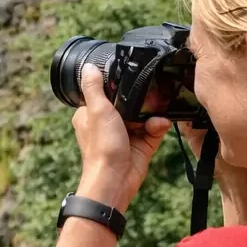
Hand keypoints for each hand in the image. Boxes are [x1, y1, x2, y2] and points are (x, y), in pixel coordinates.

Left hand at [71, 64, 171, 211]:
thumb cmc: (102, 148)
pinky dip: (158, 126)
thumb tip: (87, 67)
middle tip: (149, 95)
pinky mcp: (141, 145)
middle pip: (128, 103)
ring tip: (154, 116)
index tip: (131, 79)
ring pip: (144, 115)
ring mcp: (125, 135)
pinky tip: (159, 125)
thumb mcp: (97, 110)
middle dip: (141, 101)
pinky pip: (154, 129)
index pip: (105, 93)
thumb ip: (94, 88)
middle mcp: (107, 123)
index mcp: (90, 115)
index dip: (117, 87)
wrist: (116, 180)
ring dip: (152, 114)